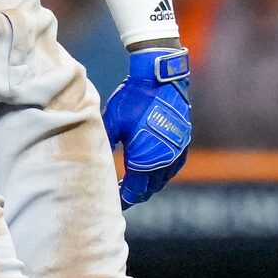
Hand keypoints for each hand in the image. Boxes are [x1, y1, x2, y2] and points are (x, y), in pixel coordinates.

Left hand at [102, 47, 191, 207]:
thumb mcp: (112, 123)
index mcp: (145, 161)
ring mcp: (177, 152)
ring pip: (163, 179)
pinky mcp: (184, 141)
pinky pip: (174, 166)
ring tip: (135, 180)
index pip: (134, 191)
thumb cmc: (133, 100)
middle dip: (135, 192)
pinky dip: (163, 172)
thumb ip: (105, 145)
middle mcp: (164, 162)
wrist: (160, 79)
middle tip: (120, 191)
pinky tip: (154, 167)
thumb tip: (94, 162)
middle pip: (149, 189)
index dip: (122, 198)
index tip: (113, 198)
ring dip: (149, 183)